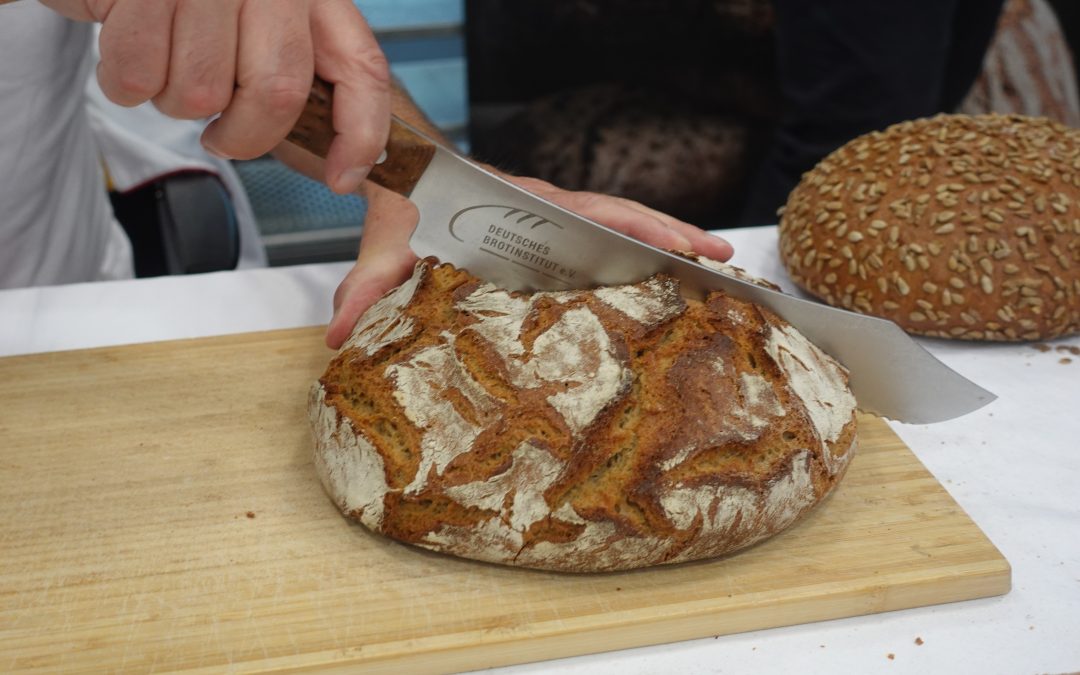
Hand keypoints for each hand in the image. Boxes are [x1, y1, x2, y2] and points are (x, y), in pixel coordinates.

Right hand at [42, 0, 389, 193]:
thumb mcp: (259, 23)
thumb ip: (294, 75)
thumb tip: (337, 163)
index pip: (361, 68)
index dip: (360, 134)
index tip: (341, 179)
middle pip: (278, 94)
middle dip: (244, 137)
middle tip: (219, 134)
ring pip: (201, 94)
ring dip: (172, 100)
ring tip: (166, 62)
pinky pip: (137, 74)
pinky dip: (124, 82)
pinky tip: (127, 43)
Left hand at [325, 174, 734, 348]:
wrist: (405, 178)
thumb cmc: (406, 208)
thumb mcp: (386, 248)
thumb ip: (368, 288)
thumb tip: (344, 338)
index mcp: (522, 205)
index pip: (587, 211)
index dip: (631, 228)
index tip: (673, 244)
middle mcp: (549, 206)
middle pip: (623, 214)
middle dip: (672, 234)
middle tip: (721, 259)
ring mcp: (558, 217)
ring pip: (624, 222)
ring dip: (670, 241)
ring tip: (720, 265)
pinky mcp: (558, 231)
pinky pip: (610, 235)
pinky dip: (645, 249)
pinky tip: (676, 273)